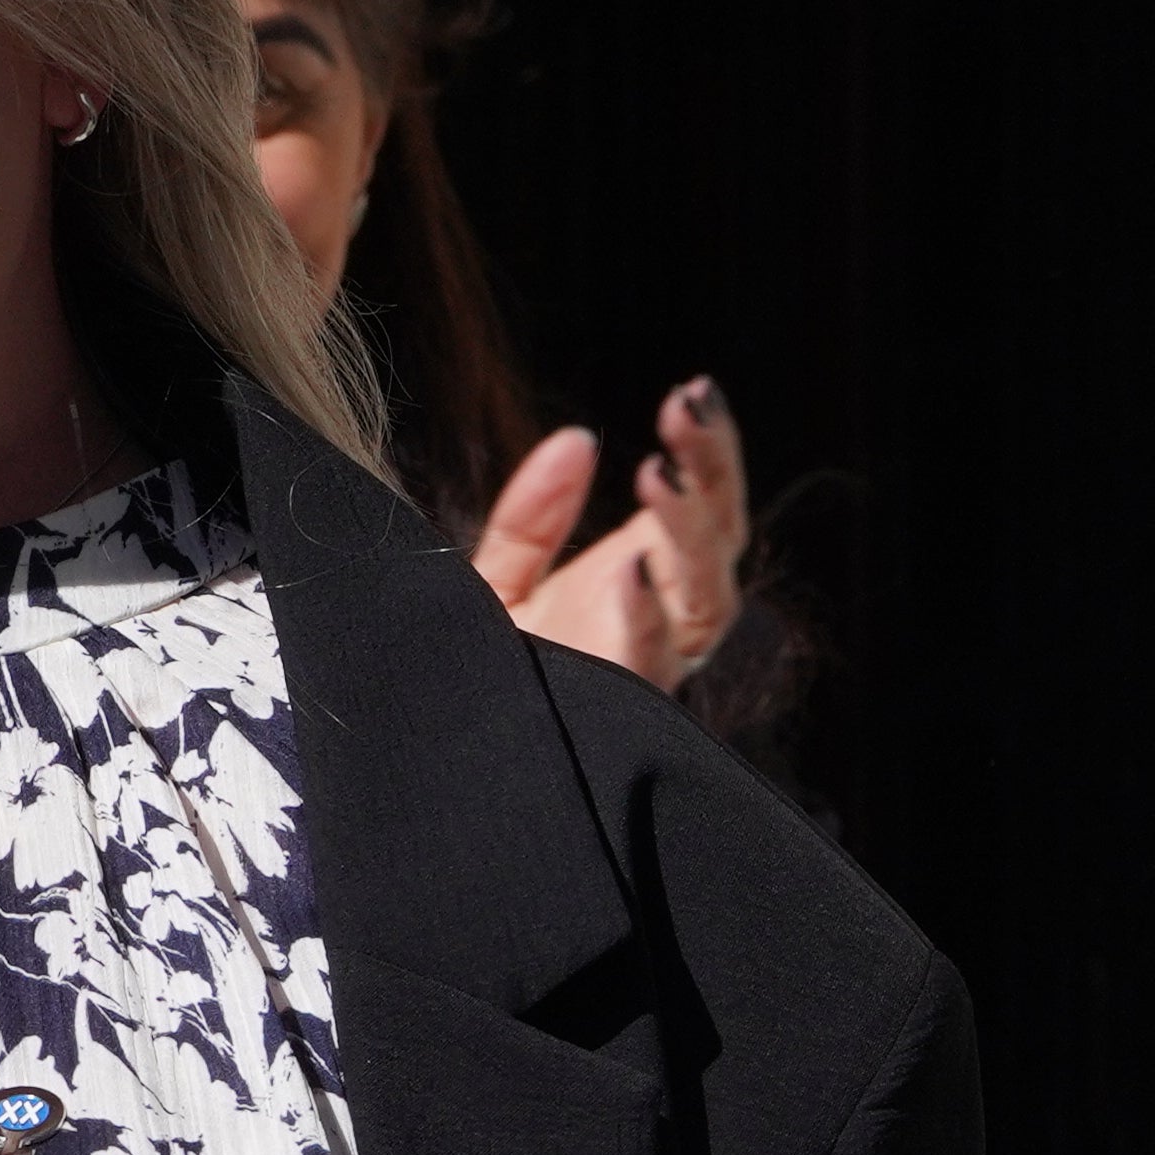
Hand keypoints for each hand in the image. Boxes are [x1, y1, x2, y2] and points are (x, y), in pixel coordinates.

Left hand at [470, 373, 753, 690]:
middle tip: (688, 406)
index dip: (709, 454)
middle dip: (712, 470)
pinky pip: (648, 663)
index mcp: (645, 585)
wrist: (436, 761)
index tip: (692, 394)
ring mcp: (648, 668)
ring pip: (705, 595)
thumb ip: (534, 517)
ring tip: (657, 472)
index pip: (702, 510)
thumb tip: (576, 438)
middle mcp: (663, 625)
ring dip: (688, 531)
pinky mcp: (620, 713)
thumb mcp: (496, 581)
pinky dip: (644, 618)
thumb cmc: (481, 674)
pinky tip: (629, 569)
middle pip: (718, 541)